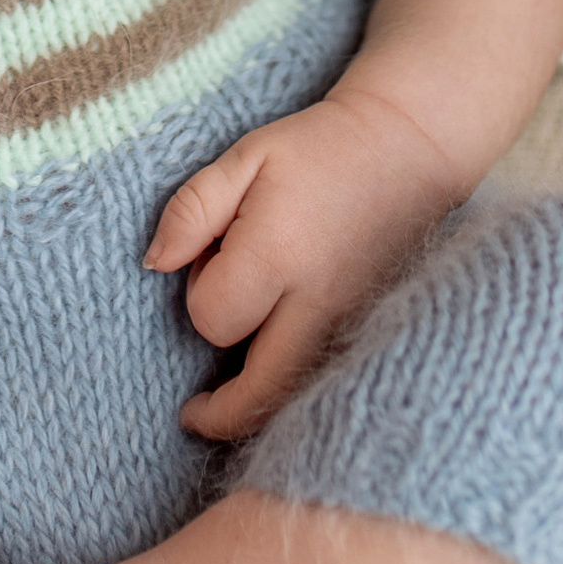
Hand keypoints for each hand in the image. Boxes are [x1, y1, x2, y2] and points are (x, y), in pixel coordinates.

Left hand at [147, 85, 456, 441]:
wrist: (408, 149)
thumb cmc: (318, 150)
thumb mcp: (243, 158)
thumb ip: (191, 210)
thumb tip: (154, 264)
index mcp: (278, 255)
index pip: (212, 319)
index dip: (201, 296)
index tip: (212, 261)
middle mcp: (317, 304)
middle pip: (257, 393)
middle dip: (220, 410)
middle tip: (193, 414)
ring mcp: (351, 324)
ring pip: (294, 398)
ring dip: (257, 404)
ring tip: (227, 404)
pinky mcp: (370, 331)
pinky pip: (322, 383)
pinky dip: (292, 393)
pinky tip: (274, 382)